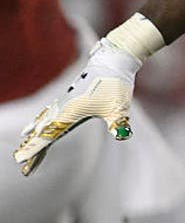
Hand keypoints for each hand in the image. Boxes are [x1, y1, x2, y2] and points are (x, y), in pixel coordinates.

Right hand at [13, 38, 140, 175]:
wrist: (113, 61)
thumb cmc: (115, 84)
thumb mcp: (119, 108)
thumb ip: (118, 124)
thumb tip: (123, 136)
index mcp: (71, 112)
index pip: (49, 135)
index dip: (35, 148)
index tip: (22, 160)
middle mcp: (64, 106)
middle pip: (43, 130)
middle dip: (32, 145)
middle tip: (21, 161)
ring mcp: (66, 100)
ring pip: (45, 119)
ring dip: (35, 132)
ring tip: (24, 142)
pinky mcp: (70, 96)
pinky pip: (51, 111)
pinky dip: (42, 120)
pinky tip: (37, 122)